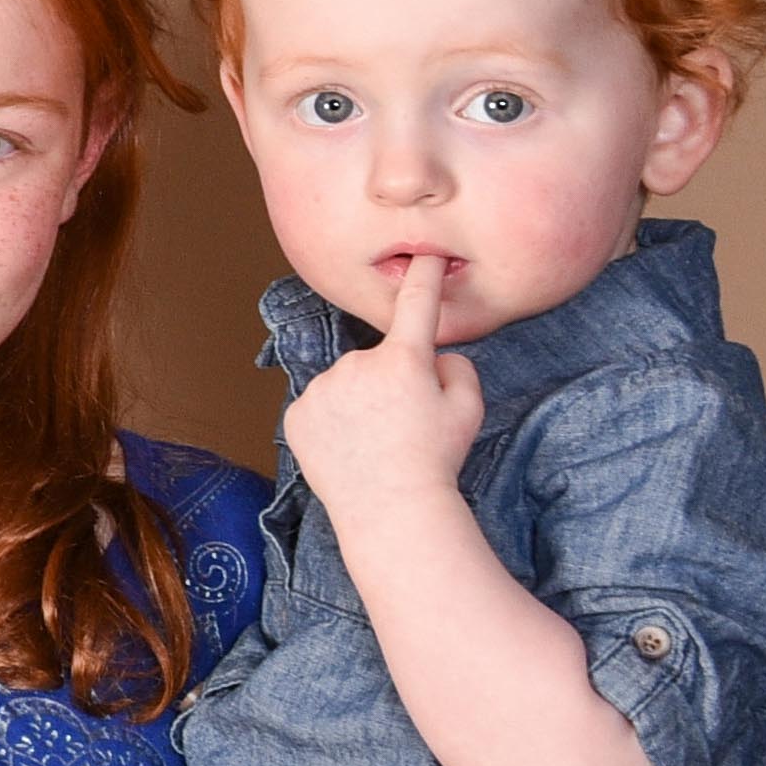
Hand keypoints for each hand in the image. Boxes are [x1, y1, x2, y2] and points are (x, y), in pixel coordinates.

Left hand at [282, 247, 485, 514]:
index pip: (416, 306)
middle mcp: (356, 364)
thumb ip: (457, 368)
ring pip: (347, 384)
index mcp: (403, 360)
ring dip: (359, 403)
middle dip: (391, 382)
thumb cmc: (436, 459)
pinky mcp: (297, 414)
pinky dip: (333, 422)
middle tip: (404, 425)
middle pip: (378, 361)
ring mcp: (321, 388)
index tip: (425, 255)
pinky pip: (321, 407)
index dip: (423, 278)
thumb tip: (433, 357)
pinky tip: (349, 449)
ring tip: (375, 442)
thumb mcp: (468, 409)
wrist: (389, 509)